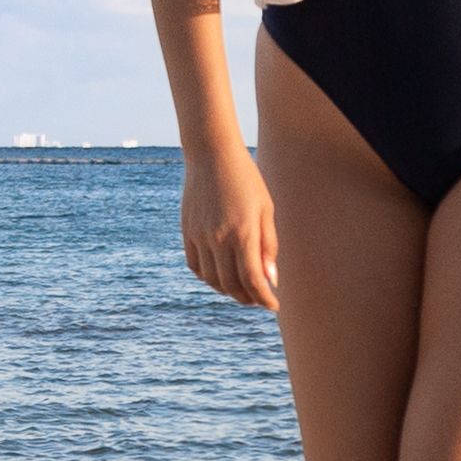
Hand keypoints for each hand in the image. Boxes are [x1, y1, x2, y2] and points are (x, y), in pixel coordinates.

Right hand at [180, 146, 282, 307]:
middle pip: (232, 285)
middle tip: (260, 299)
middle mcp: (218, 239)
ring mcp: (199, 237)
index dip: (265, 299)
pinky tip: (222, 275)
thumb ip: (269, 246)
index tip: (274, 305)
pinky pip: (196, 267)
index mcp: (243, 233)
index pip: (254, 280)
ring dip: (228, 291)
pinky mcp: (187, 232)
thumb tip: (271, 280)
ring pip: (212, 280)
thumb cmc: (246, 180)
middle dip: (248, 298)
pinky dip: (209, 278)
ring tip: (243, 289)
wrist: (211, 155)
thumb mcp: (266, 209)